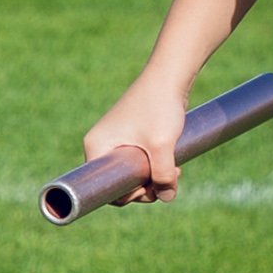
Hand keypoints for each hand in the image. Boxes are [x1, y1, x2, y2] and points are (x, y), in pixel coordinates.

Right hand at [79, 78, 195, 203]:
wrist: (169, 75)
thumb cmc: (159, 107)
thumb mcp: (162, 146)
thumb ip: (164, 175)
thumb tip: (166, 197)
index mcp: (96, 147)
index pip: (106, 187)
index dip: (129, 196)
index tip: (150, 187)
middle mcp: (100, 144)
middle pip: (119, 183)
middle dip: (146, 187)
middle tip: (168, 179)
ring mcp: (115, 140)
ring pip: (132, 173)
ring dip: (154, 177)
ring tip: (176, 170)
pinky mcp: (130, 136)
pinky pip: (138, 161)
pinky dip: (154, 166)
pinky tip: (173, 163)